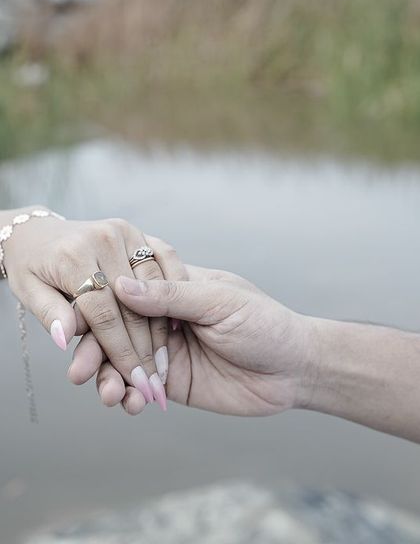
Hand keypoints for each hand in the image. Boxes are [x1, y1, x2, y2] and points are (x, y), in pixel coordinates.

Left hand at [3, 207, 185, 410]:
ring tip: (164, 362)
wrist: (38, 233)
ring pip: (155, 286)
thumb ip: (49, 313)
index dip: (122, 351)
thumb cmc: (32, 266)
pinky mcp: (138, 233)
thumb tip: (64, 336)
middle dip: (146, 349)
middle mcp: (104, 239)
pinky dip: (175, 289)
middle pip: (134, 304)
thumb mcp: (29, 291)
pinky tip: (173, 320)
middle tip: (154, 383)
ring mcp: (125, 232)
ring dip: (162, 327)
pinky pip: (166, 261)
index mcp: (74, 255)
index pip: (105, 313)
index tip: (134, 381)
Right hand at [95, 264, 310, 415]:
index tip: (71, 324)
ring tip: (108, 396)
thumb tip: (120, 284)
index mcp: (174, 287)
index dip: (98, 307)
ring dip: (108, 379)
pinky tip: (129, 405)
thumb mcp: (220, 302)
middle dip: (95, 351)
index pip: (126, 291)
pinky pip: (140, 388)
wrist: (294, 369)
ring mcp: (165, 350)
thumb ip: (172, 296)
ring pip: (123, 361)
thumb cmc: (264, 323)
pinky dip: (129, 397)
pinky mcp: (171, 381)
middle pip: (116, 329)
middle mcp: (164, 317)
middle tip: (78, 371)